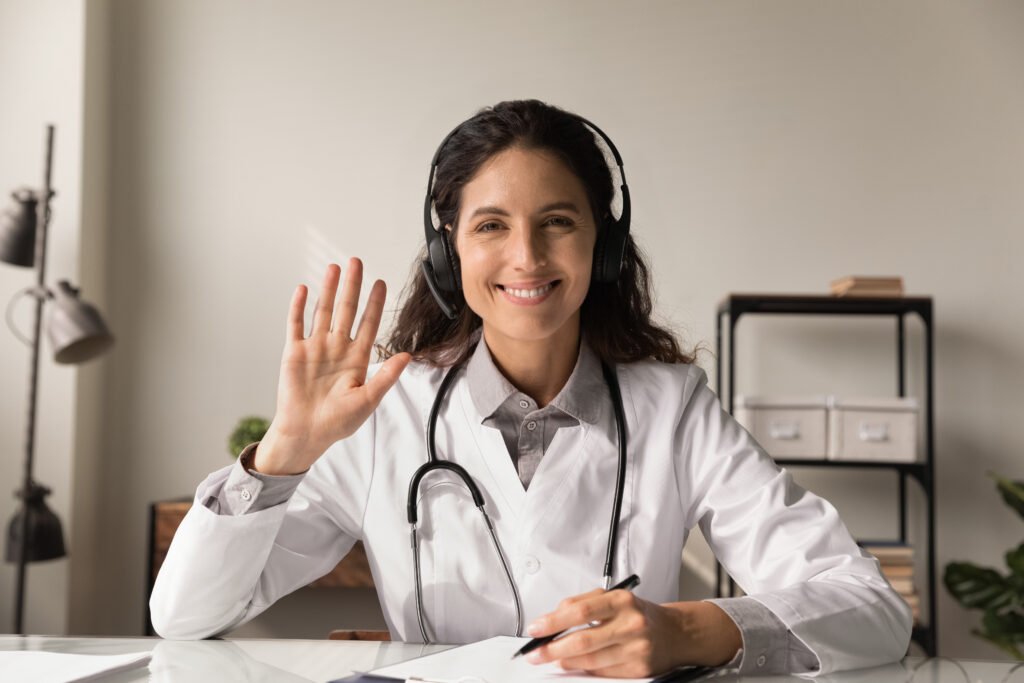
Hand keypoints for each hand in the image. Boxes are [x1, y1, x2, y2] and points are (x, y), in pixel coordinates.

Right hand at [256, 258, 410, 474]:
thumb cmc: (337, 422)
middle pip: (346, 310)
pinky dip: (298, 307)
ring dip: (328, 290)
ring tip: (334, 268)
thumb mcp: (368, 400)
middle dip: (352, 286)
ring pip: (322, 312)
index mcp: (356, 359)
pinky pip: (296, 325)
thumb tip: (407, 356)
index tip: (381, 283)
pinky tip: (304, 289)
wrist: (306, 433)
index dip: (375, 303)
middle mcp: (337, 348)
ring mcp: (315, 348)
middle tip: (356, 262)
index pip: (369, 324)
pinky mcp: (294, 353)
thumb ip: (386, 377)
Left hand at [524, 590, 740, 677]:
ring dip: (565, 661)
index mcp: (622, 601)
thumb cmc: (639, 614)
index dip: (554, 621)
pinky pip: (603, 672)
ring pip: (591, 660)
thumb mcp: (614, 598)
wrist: (675, 633)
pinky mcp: (639, 669)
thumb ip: (584, 602)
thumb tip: (554, 617)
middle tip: (535, 652)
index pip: (581, 610)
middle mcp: (631, 624)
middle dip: (553, 648)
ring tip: (553, 658)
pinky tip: (576, 664)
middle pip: (583, 640)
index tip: (536, 628)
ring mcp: (636, 649)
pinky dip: (585, 669)